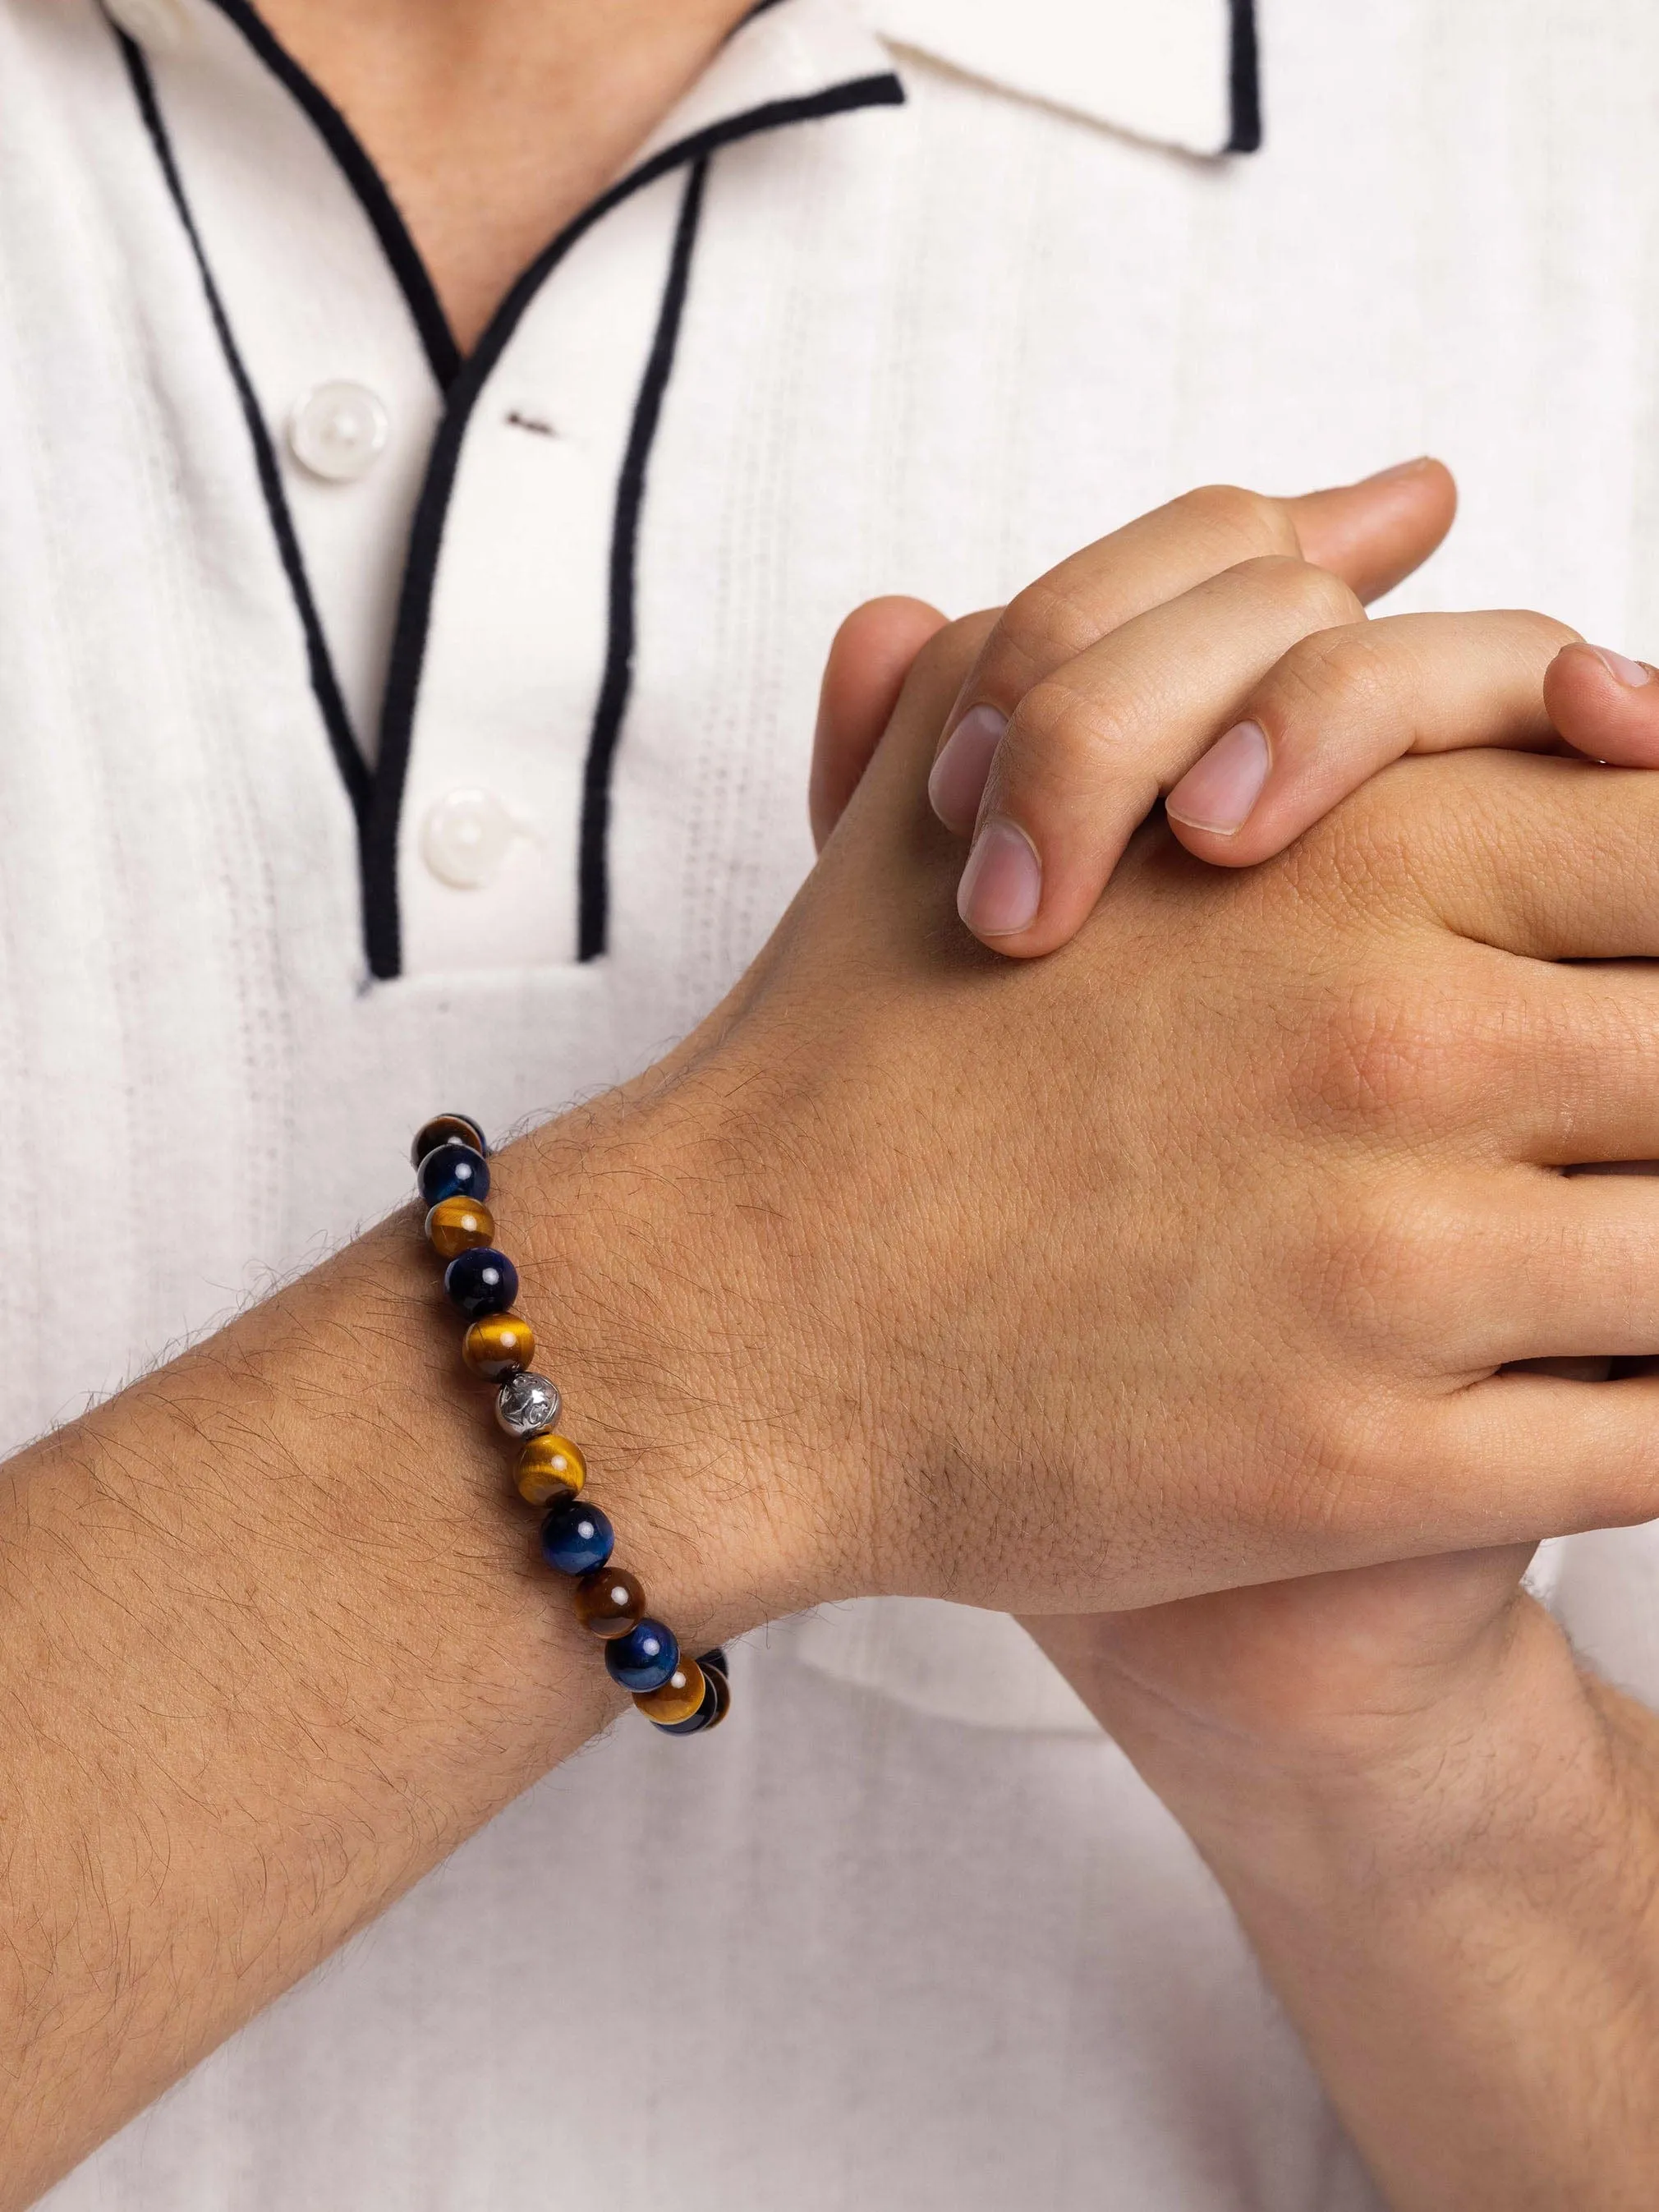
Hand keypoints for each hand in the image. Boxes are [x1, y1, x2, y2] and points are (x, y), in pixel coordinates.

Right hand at [665, 516, 1658, 1621]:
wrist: (738, 1327)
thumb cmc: (863, 1045)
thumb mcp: (997, 754)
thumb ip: (1197, 600)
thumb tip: (1408, 497)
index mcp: (1352, 854)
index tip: (1628, 966)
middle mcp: (1400, 1044)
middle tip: (1623, 1112)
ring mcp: (1391, 1268)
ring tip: (1614, 1247)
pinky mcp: (1369, 1472)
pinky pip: (1654, 1446)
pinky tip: (1609, 1390)